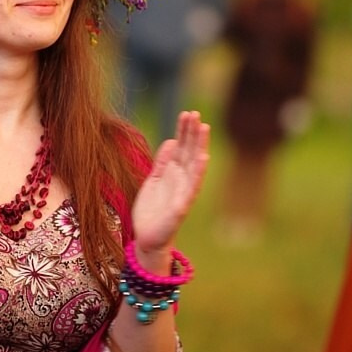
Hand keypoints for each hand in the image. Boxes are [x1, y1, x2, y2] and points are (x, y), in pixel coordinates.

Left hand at [131, 111, 209, 255]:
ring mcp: (183, 193)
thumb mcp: (154, 180)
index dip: (184, 131)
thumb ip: (162, 162)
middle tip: (196, 114)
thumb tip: (171, 141)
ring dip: (200, 146)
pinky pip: (190, 189)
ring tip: (204, 129)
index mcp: (174, 173)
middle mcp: (181, 180)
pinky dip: (196, 174)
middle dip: (193, 133)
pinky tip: (202, 160)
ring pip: (194, 166)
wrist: (148, 238)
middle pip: (189, 152)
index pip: (182, 147)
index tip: (187, 113)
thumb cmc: (152, 210)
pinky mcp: (180, 208)